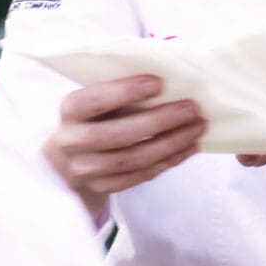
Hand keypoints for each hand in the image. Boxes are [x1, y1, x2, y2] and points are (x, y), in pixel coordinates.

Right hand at [41, 74, 205, 220]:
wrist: (67, 160)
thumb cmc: (92, 118)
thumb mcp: (95, 99)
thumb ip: (121, 90)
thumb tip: (170, 78)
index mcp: (70, 110)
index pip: (95, 100)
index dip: (126, 91)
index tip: (159, 83)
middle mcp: (72, 142)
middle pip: (118, 135)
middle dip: (159, 121)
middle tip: (191, 108)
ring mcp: (86, 170)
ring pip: (134, 159)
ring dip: (171, 143)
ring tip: (198, 127)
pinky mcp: (103, 187)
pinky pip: (141, 175)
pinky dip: (170, 160)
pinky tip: (190, 146)